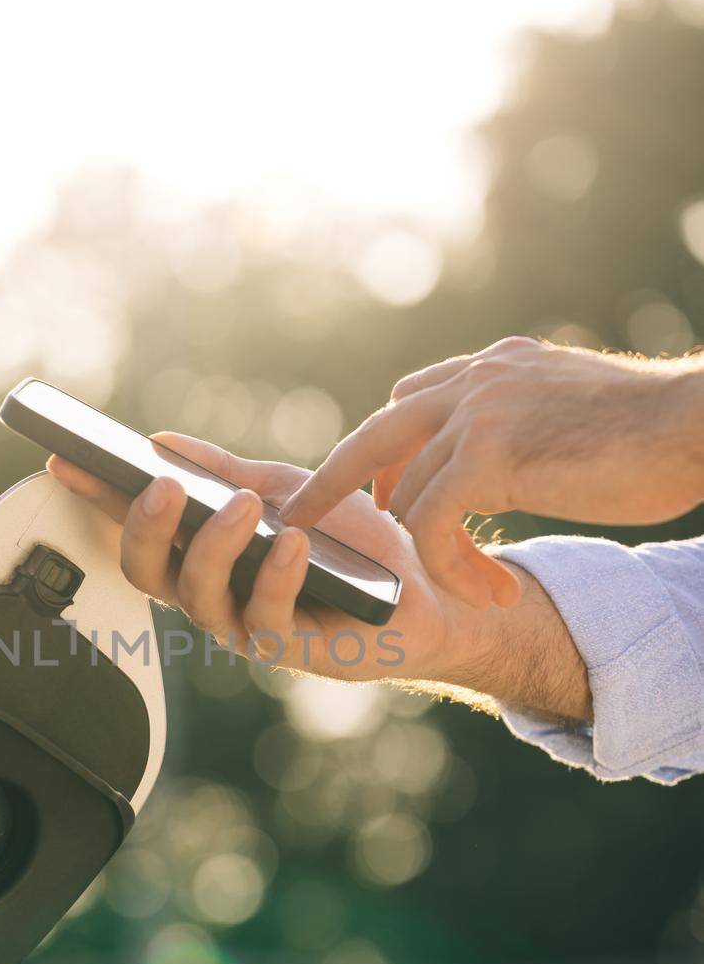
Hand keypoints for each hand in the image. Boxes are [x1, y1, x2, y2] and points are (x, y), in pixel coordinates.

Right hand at [46, 432, 500, 685]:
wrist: (434, 591)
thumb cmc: (358, 546)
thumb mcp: (288, 489)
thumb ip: (226, 471)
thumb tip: (159, 440)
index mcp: (205, 555)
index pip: (137, 526)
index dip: (97, 498)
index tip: (63, 461)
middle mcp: (215, 595)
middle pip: (149, 571)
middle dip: (144, 527)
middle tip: (160, 485)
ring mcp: (248, 625)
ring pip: (199, 596)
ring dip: (215, 546)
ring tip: (244, 506)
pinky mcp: (294, 650)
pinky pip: (267, 618)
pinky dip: (274, 576)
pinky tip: (289, 542)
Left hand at [281, 338, 703, 607]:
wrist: (696, 424)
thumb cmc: (651, 431)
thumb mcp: (569, 409)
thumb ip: (523, 419)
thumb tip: (509, 449)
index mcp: (492, 368)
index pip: (407, 403)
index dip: (382, 454)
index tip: (374, 498)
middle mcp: (476, 381)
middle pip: (373, 435)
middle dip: (330, 486)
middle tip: (299, 528)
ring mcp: (479, 413)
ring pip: (408, 496)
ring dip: (426, 556)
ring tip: (465, 595)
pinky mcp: (492, 455)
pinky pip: (436, 524)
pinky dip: (450, 568)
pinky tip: (487, 593)